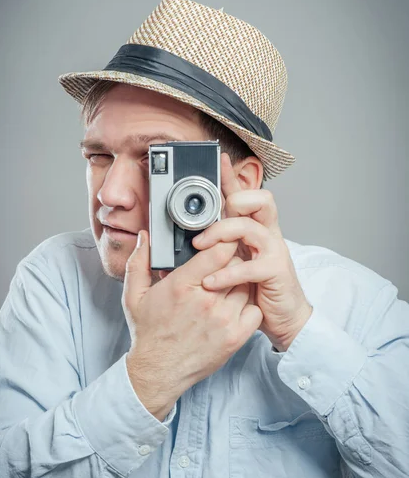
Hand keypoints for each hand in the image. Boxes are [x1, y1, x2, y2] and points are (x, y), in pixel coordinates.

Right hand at [122, 230, 261, 419]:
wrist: (158, 370)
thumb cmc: (148, 332)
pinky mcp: (235, 337)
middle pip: (236, 265)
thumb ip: (139, 262)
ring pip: (247, 285)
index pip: (219, 250)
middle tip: (224, 265)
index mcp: (182, 285)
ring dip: (241, 282)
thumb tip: (145, 237)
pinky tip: (235, 306)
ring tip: (228, 286)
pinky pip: (255, 310)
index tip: (220, 243)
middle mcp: (206, 300)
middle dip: (231, 261)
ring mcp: (223, 320)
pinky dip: (249, 305)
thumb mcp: (134, 295)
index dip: (223, 242)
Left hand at [192, 153, 312, 351]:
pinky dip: (228, 273)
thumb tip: (191, 239)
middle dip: (229, 205)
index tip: (219, 160)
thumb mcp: (236, 263)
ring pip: (249, 228)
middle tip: (202, 229)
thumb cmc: (257, 289)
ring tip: (199, 249)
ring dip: (221, 235)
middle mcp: (267, 234)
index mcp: (256, 229)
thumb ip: (221, 248)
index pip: (245, 196)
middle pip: (257, 200)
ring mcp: (274, 250)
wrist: (285, 317)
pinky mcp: (276, 271)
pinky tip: (212, 282)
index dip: (233, 177)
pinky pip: (251, 266)